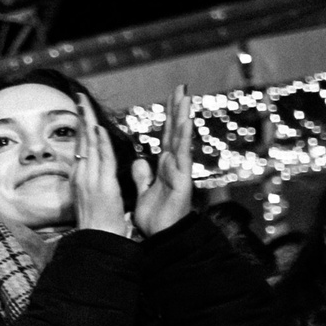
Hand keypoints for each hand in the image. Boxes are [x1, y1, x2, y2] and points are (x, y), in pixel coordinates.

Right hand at [73, 96, 132, 238]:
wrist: (99, 240)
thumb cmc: (99, 222)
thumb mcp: (94, 197)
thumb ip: (94, 181)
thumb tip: (94, 170)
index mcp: (81, 177)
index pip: (82, 146)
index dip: (83, 126)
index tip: (82, 109)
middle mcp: (82, 175)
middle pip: (82, 141)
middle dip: (82, 118)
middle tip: (80, 97)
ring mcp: (91, 180)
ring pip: (90, 146)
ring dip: (89, 124)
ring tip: (86, 105)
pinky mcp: (103, 185)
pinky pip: (102, 160)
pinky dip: (99, 144)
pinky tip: (98, 129)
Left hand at [131, 82, 195, 236]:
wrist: (162, 236)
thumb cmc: (156, 215)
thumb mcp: (145, 191)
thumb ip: (143, 176)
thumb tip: (140, 161)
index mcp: (165, 166)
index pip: (167, 135)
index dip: (169, 117)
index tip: (171, 97)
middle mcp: (174, 166)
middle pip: (177, 134)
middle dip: (179, 112)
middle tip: (182, 89)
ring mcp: (179, 174)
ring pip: (182, 144)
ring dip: (183, 123)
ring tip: (186, 103)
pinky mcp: (181, 185)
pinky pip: (180, 165)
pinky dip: (180, 149)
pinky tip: (181, 134)